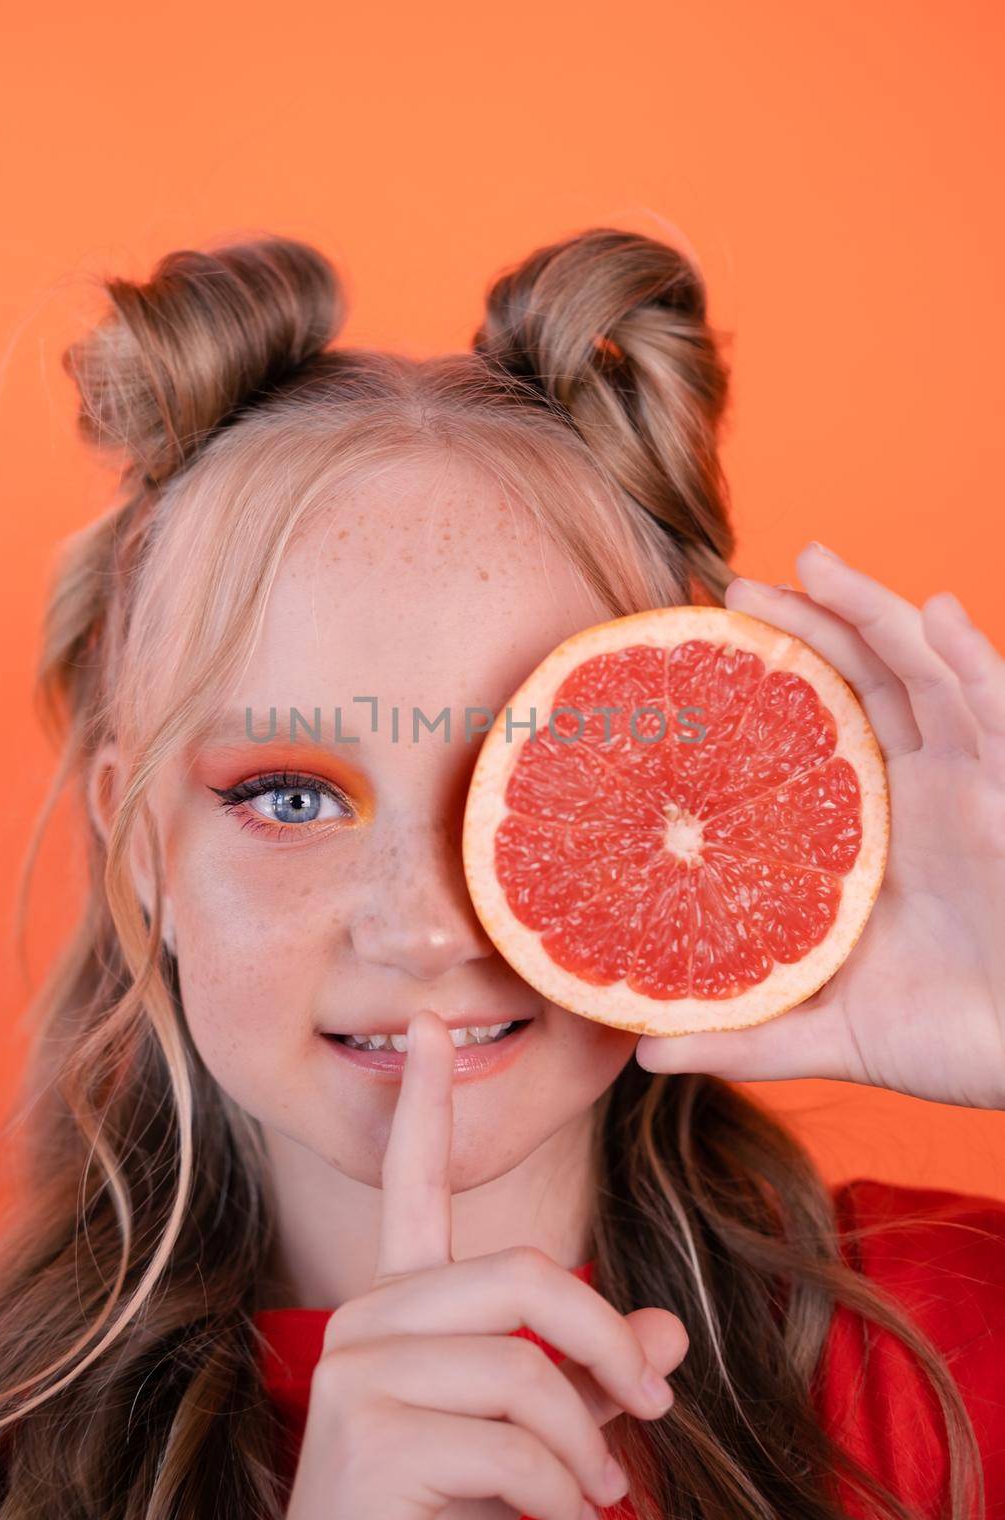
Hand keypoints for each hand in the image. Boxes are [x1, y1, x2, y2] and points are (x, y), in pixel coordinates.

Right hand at [285, 1008, 687, 1519]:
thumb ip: (593, 1380)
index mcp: (402, 1308)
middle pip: (523, 1276)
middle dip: (607, 1345)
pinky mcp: (364, 1434)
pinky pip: (513, 1443)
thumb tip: (668, 1333)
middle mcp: (366, 1320)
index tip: (433, 1027)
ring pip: (526, 1369)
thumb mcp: (537, 1439)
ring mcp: (356, 1373)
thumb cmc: (446, 1515)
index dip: (427, 1105)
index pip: (414, 1185)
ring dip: (587, 1449)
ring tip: (599, 1498)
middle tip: (659, 1408)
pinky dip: (561, 1496)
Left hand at [636, 541, 1004, 1108]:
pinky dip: (974, 658)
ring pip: (926, 671)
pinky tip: (939, 615)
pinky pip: (1000, 710)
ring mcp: (978, 783)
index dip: (774, 677)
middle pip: (867, 676)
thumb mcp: (832, 1032)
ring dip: (875, 610)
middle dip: (810, 621)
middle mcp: (926, 788)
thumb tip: (642, 1049)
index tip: (703, 644)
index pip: (822, 723)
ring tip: (813, 562)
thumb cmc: (954, 1042)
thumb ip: (744, 1033)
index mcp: (875, 825)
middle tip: (735, 586)